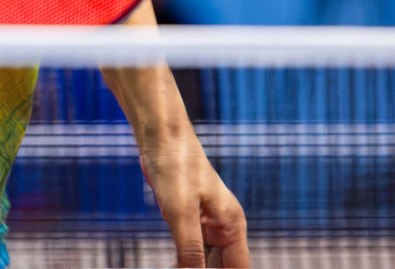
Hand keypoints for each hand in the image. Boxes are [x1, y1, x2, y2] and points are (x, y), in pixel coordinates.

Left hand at [139, 135, 249, 266]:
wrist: (161, 138)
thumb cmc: (175, 168)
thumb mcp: (180, 212)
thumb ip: (190, 249)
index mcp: (232, 226)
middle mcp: (225, 227)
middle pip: (224, 267)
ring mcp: (209, 223)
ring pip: (207, 260)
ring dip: (194, 268)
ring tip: (175, 267)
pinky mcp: (191, 218)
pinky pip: (193, 248)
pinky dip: (184, 260)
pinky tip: (172, 264)